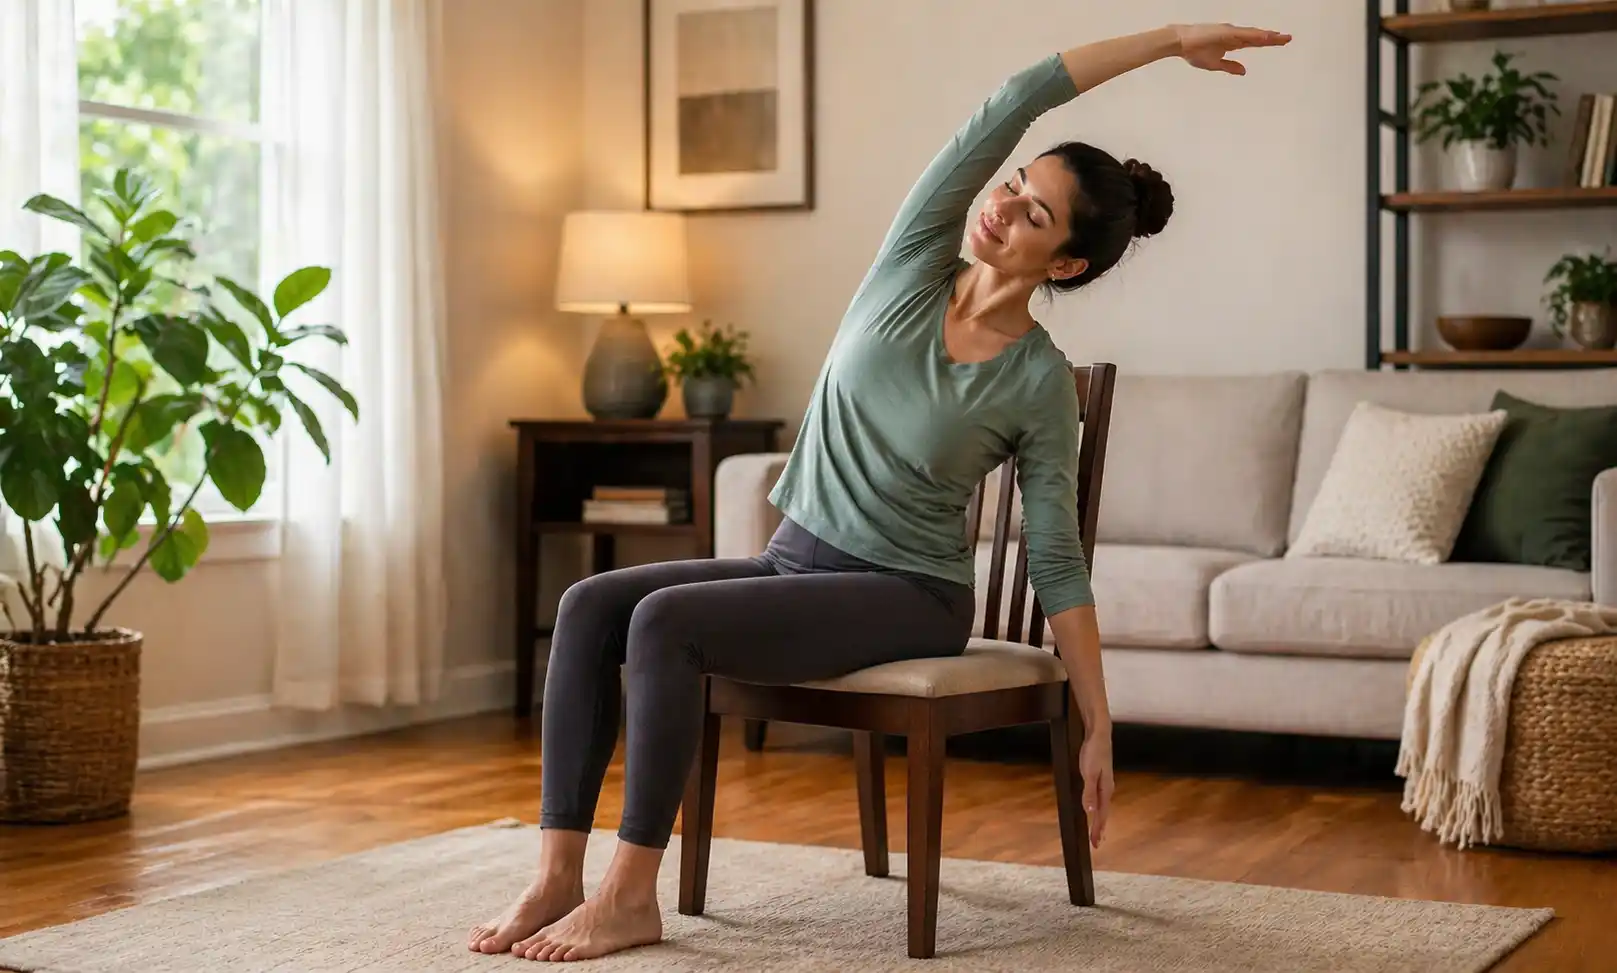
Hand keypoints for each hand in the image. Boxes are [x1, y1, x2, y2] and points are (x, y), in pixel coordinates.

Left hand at [1077, 731, 1113, 848]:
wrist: (1100, 734)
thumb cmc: (1094, 752)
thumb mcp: (1089, 773)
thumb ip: (1089, 793)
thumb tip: (1090, 812)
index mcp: (1106, 790)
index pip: (1101, 815)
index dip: (1097, 829)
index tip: (1095, 844)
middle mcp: (1107, 789)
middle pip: (1103, 813)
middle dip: (1099, 828)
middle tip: (1096, 843)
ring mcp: (1104, 783)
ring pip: (1102, 806)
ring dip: (1099, 820)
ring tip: (1097, 831)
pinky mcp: (1099, 778)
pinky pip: (1098, 798)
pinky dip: (1097, 808)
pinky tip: (1094, 809)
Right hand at [1172, 23, 1291, 75]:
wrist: (1179, 43)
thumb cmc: (1193, 51)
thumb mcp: (1215, 63)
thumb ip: (1230, 67)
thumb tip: (1244, 71)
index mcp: (1232, 42)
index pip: (1254, 42)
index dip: (1267, 42)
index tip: (1280, 42)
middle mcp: (1234, 35)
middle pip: (1257, 37)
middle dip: (1273, 38)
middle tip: (1288, 38)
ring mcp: (1230, 33)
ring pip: (1253, 34)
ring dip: (1267, 36)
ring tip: (1282, 38)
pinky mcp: (1225, 33)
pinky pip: (1243, 35)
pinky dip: (1255, 35)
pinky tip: (1265, 37)